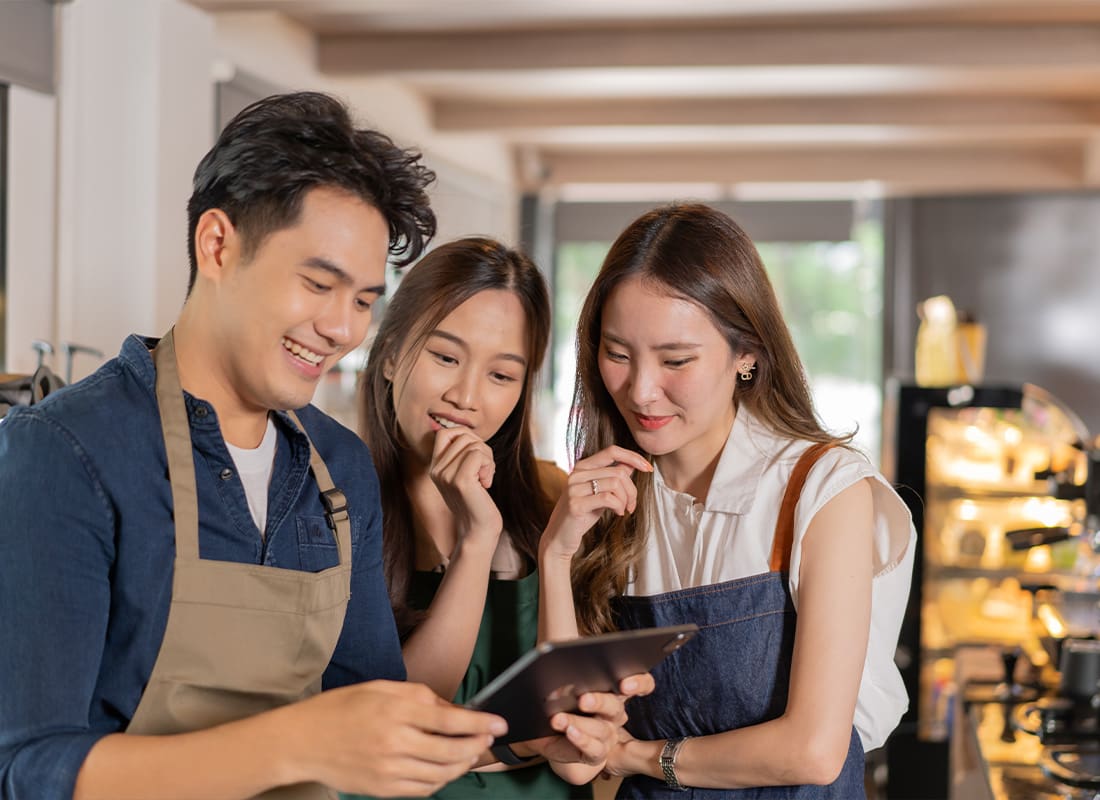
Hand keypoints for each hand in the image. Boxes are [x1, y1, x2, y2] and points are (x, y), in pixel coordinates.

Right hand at [290, 680, 506, 796]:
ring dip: (463, 765)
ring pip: (441, 774)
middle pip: (451, 751)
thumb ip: (420, 697)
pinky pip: (423, 790)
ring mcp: (388, 771)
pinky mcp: (382, 789)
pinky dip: (442, 781)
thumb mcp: (381, 688)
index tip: (500, 723)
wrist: (302, 742)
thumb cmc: (341, 708)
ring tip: (472, 754)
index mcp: (395, 712)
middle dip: (478, 746)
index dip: (480, 723)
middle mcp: (394, 743)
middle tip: (489, 739)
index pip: (450, 720)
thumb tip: (454, 709)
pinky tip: (447, 769)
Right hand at [429, 427, 502, 551]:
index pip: (444, 432)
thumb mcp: (464, 475)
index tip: (476, 454)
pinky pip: (479, 455)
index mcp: (435, 467)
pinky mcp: (461, 481)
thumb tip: (468, 433)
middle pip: (463, 436)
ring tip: (485, 478)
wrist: (479, 531)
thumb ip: (462, 455)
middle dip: (482, 448)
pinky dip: (489, 466)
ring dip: (488, 459)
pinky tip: (486, 483)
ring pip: (474, 445)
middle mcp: (437, 470)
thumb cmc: (477, 501)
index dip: (465, 435)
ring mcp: (446, 475)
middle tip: (485, 469)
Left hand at [522, 673, 655, 768]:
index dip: (639, 683)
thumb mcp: (561, 674)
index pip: (641, 684)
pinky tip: (567, 731)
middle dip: (600, 702)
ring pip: (602, 729)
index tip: (625, 683)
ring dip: (580, 723)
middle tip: (583, 699)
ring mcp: (608, 734)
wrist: (546, 732)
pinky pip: (595, 749)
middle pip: (616, 706)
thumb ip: (566, 662)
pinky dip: (581, 739)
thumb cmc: (558, 697)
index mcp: (613, 689)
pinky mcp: (596, 753)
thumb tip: (560, 662)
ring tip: (558, 718)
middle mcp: (614, 712)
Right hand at [540, 446, 651, 561]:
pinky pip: (608, 498)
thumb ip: (612, 477)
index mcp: (582, 467)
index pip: (612, 451)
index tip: (648, 468)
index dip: (633, 457)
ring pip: (615, 484)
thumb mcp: (599, 492)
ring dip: (626, 500)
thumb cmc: (582, 514)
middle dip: (632, 490)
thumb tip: (631, 464)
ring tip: (624, 510)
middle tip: (632, 505)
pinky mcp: (576, 504)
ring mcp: (574, 488)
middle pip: (618, 472)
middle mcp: (577, 474)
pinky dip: (619, 506)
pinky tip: (617, 513)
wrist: (560, 536)